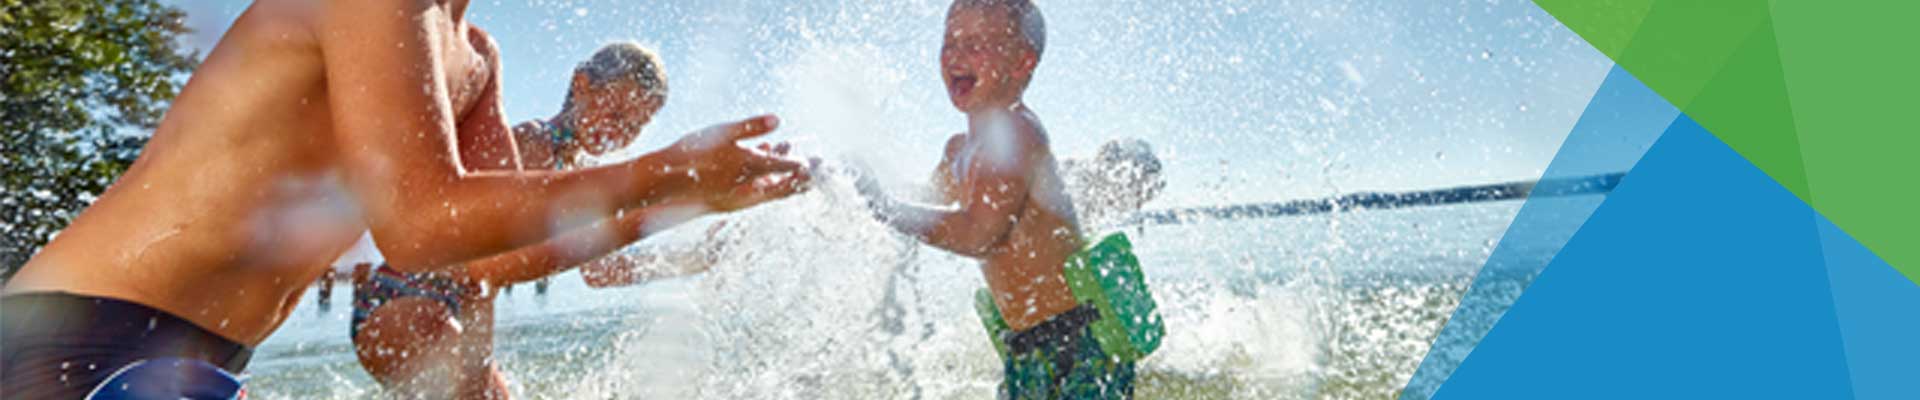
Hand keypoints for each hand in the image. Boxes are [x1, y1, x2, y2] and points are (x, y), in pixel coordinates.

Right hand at [667, 115, 811, 211]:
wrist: (664, 181)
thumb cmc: (691, 152)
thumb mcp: (722, 132)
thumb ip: (750, 127)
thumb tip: (778, 120)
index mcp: (749, 166)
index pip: (786, 167)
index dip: (803, 162)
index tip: (817, 159)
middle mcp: (748, 186)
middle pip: (784, 185)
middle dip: (800, 176)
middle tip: (817, 169)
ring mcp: (739, 198)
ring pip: (770, 189)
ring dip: (783, 176)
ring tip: (791, 159)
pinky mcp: (729, 202)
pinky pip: (755, 191)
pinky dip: (765, 179)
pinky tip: (762, 162)